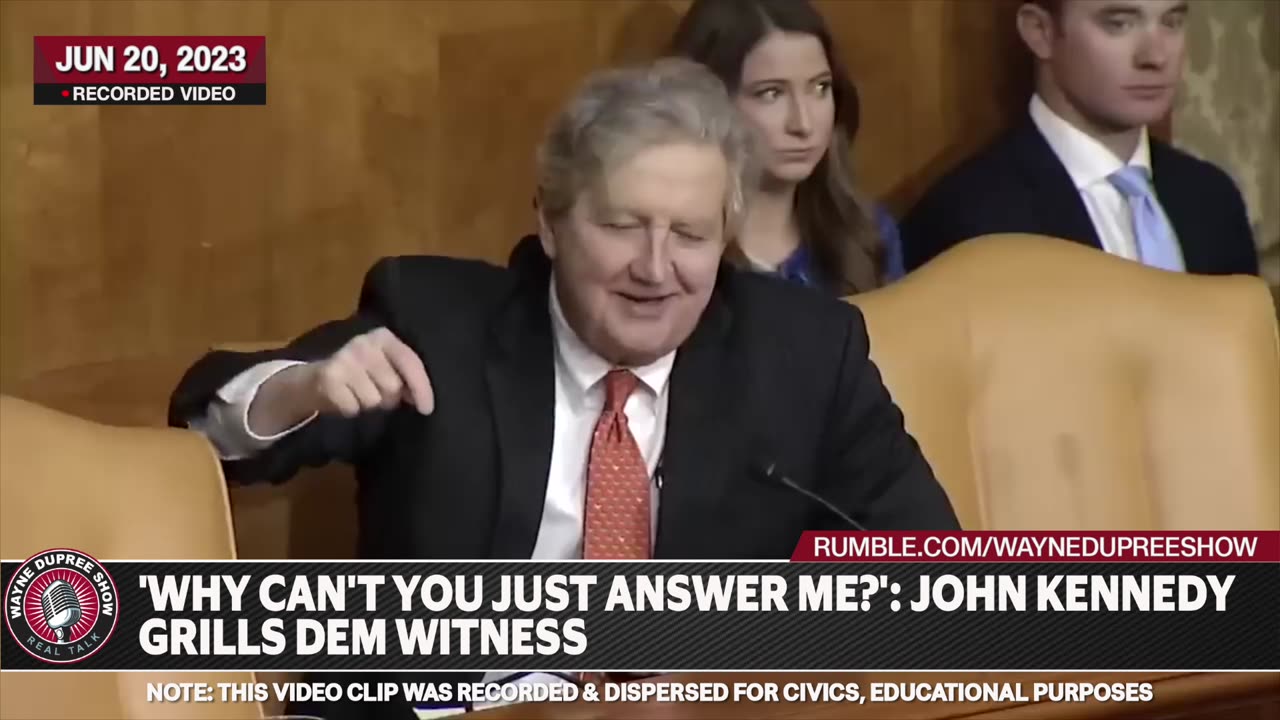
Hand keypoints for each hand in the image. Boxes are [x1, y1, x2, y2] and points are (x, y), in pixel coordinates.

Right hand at [308, 327, 433, 416]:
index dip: (421, 388)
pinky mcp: (328, 377)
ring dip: (368, 404)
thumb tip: (422, 401)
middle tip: (375, 392)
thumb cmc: (360, 375)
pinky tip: (344, 398)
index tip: (426, 410)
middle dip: (388, 398)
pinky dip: (351, 409)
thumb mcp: (385, 367)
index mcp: (383, 337)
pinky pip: (353, 408)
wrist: (314, 379)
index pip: (410, 362)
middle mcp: (363, 343)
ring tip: (358, 394)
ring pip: (373, 400)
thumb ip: (406, 377)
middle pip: (393, 386)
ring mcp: (344, 358)